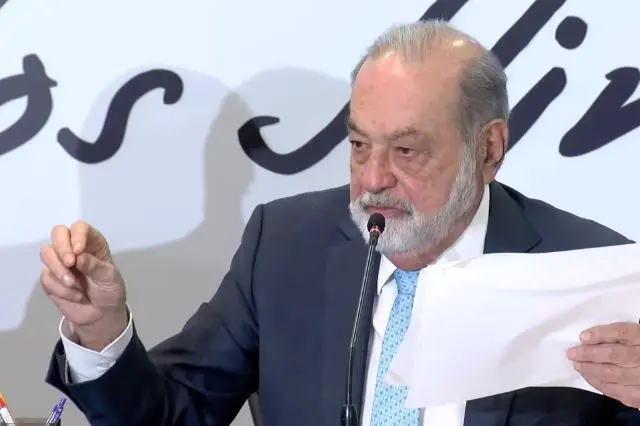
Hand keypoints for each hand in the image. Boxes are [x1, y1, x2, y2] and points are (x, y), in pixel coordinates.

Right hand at [40, 221, 127, 350]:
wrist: (101, 315)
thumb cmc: (109, 291)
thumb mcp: (109, 278)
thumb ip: (95, 266)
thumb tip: (78, 256)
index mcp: (92, 244)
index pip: (80, 227)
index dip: (77, 235)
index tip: (78, 250)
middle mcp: (74, 249)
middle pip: (58, 233)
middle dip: (61, 247)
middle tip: (69, 263)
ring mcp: (60, 262)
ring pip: (46, 252)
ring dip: (58, 269)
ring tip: (73, 284)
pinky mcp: (50, 278)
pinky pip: (46, 277)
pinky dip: (59, 288)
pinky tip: (75, 296)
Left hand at [567, 322, 639, 407]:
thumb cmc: (636, 350)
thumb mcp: (632, 338)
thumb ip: (615, 336)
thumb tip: (588, 338)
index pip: (621, 332)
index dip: (600, 334)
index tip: (582, 336)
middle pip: (613, 354)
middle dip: (588, 353)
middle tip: (571, 353)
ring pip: (612, 373)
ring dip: (590, 369)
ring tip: (577, 365)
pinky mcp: (639, 395)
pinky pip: (616, 390)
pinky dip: (599, 384)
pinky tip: (589, 377)